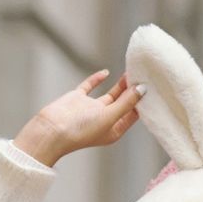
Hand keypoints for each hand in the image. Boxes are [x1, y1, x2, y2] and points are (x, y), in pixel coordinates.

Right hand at [14, 73, 141, 168]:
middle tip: (143, 76)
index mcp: (114, 129)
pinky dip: (97, 79)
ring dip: (120, 84)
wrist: (51, 129)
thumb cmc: (81, 130)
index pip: (133, 114)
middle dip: (133, 90)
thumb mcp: (109, 116)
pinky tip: (106, 72)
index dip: (142, 101)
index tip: (151, 88)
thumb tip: (142, 89)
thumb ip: (126, 102)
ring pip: (110, 94)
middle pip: (124, 103)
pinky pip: (90, 87)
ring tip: (131, 71)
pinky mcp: (78, 99)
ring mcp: (91, 109)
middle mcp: (104, 119)